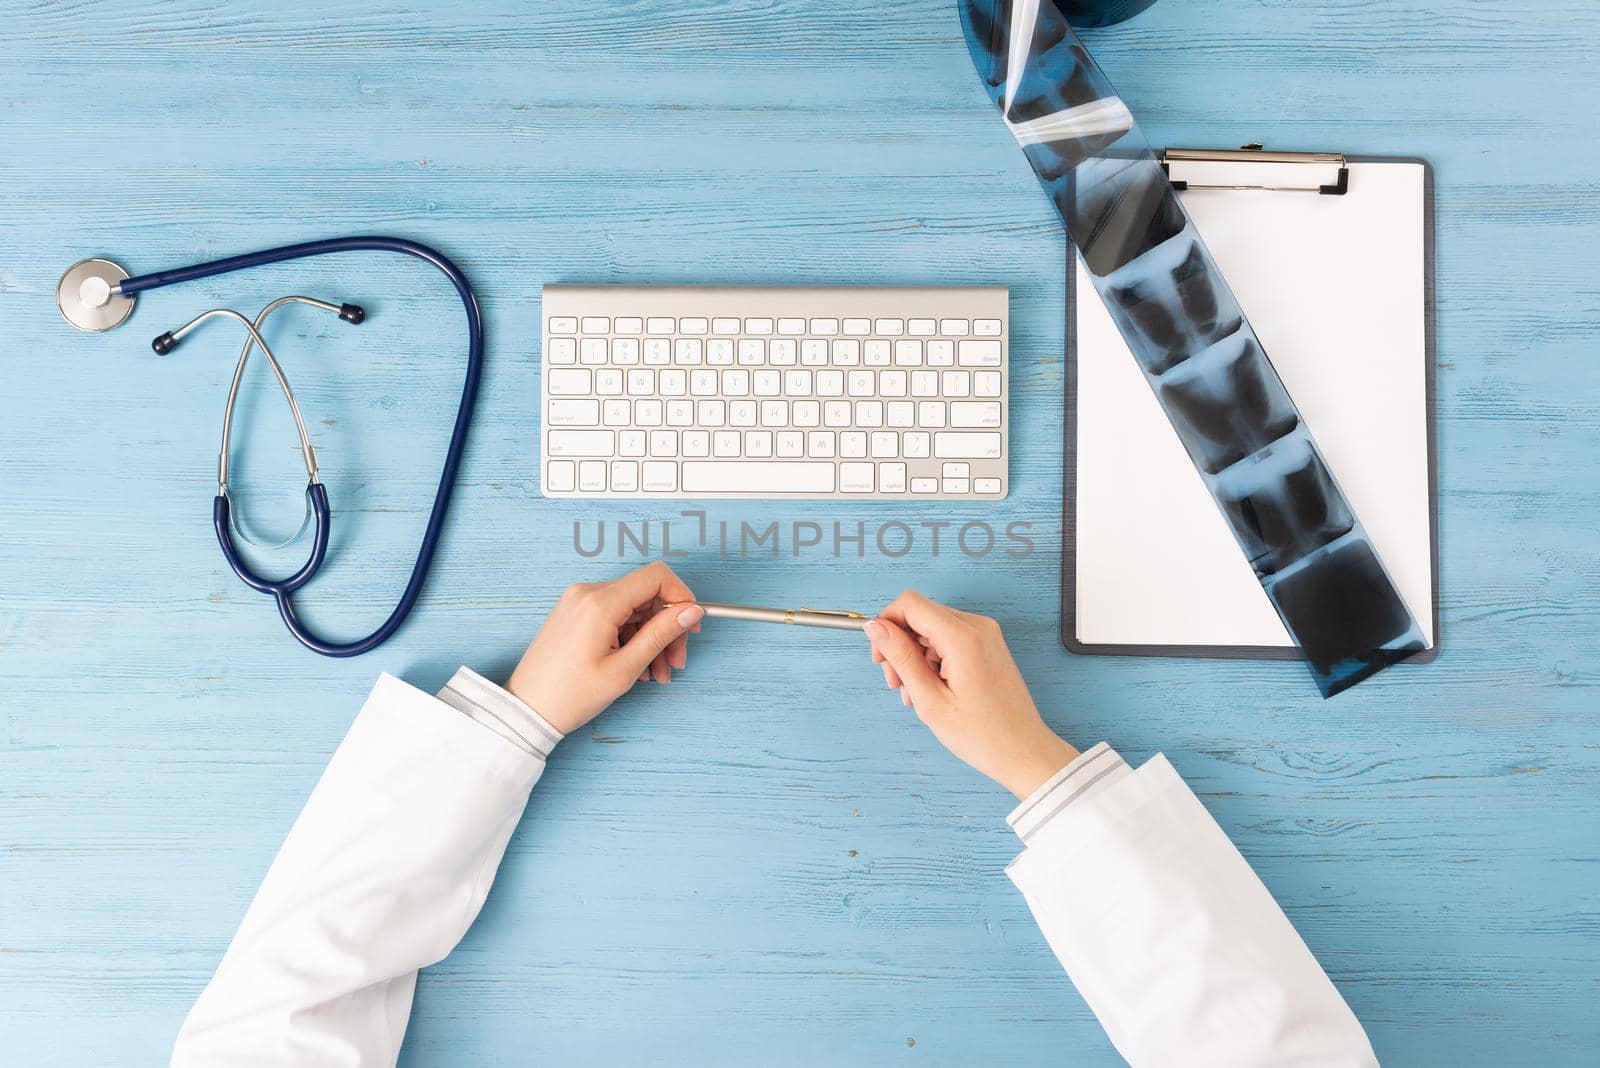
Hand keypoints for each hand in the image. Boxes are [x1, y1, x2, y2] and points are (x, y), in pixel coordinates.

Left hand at [505, 561, 704, 734]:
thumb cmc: (569, 695)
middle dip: (668, 626)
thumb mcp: (625, 669)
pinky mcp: (575, 613)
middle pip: (646, 595)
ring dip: (652, 637)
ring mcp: (579, 602)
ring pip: (633, 609)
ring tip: (657, 674)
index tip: (691, 624)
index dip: (682, 596)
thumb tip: (690, 611)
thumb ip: (660, 634)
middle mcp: (588, 593)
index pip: (656, 576)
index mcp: (600, 602)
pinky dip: (632, 638)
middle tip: (676, 661)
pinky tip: (638, 667)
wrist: (527, 709)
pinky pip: (615, 616)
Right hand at [864, 591, 1077, 798]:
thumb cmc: (982, 735)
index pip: (910, 604)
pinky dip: (932, 659)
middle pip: (920, 615)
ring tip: (912, 693)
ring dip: (914, 655)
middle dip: (899, 644)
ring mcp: (986, 635)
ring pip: (932, 628)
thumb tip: (876, 627)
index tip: (880, 656)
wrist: (1023, 751)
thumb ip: (901, 657)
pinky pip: (949, 639)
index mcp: (964, 638)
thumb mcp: (930, 699)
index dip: (887, 624)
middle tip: (895, 682)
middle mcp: (978, 627)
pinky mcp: (988, 645)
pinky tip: (929, 689)